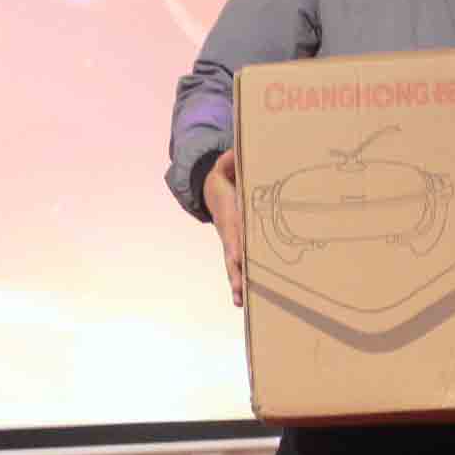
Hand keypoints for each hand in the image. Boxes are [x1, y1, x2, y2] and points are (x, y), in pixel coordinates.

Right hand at [205, 150, 244, 307]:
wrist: (212, 189)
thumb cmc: (224, 178)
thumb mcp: (225, 166)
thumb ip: (229, 161)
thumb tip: (235, 153)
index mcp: (229, 215)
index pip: (233, 231)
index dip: (236, 243)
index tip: (238, 256)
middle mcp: (228, 232)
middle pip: (231, 255)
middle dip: (235, 271)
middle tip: (239, 287)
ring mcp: (230, 242)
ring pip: (232, 265)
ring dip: (236, 283)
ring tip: (239, 302)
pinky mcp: (235, 248)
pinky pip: (237, 266)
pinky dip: (239, 282)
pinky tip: (243, 300)